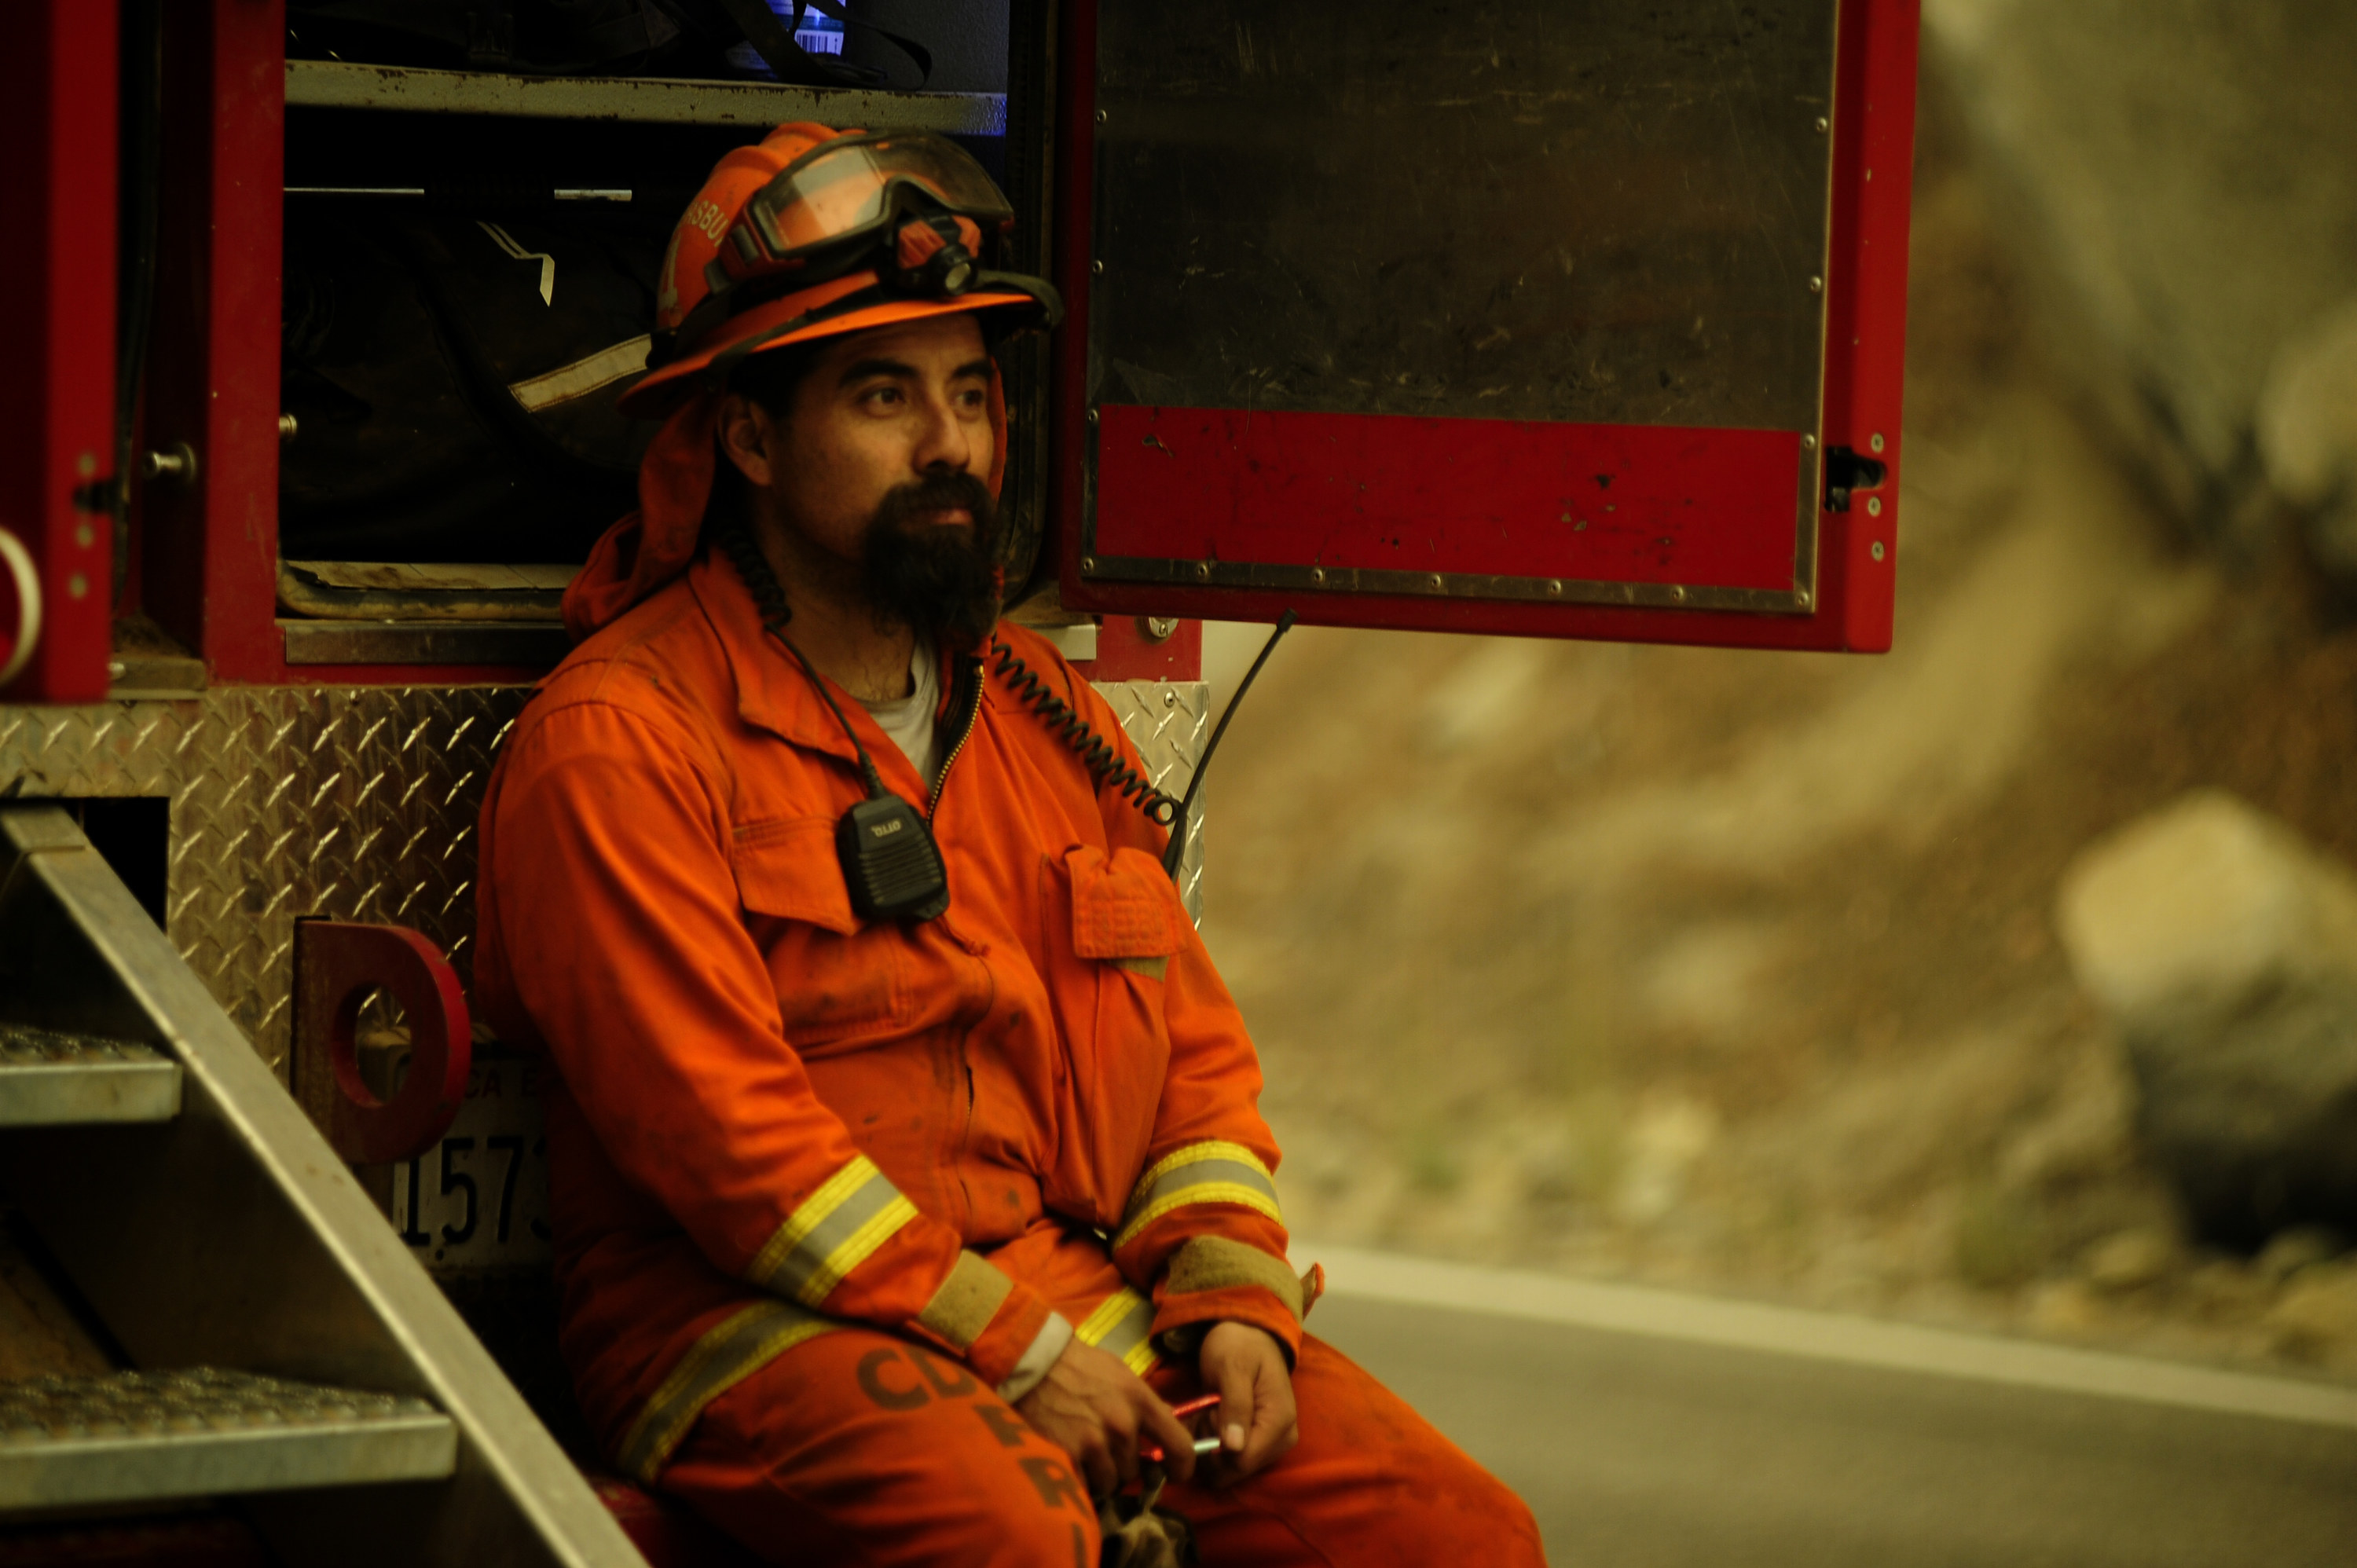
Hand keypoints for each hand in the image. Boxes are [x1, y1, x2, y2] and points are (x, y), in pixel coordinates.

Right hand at [1015, 1338, 1196, 1495]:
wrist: (1035, 1364)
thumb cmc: (1080, 1366)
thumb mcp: (1122, 1376)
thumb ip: (1145, 1404)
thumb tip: (1166, 1429)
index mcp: (1141, 1402)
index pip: (1180, 1446)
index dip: (1182, 1468)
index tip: (1174, 1474)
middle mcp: (1122, 1425)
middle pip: (1135, 1470)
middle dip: (1121, 1464)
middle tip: (1103, 1448)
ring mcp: (1095, 1443)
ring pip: (1110, 1481)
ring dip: (1100, 1473)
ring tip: (1083, 1451)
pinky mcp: (1068, 1457)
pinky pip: (1084, 1485)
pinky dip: (1079, 1477)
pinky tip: (1069, 1456)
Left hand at [1198, 1321, 1296, 1483]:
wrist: (1249, 1334)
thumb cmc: (1239, 1345)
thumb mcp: (1231, 1366)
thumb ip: (1235, 1405)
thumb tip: (1235, 1448)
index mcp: (1279, 1422)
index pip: (1242, 1461)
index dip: (1214, 1446)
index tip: (1208, 1413)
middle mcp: (1282, 1441)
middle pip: (1235, 1469)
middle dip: (1212, 1444)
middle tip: (1209, 1408)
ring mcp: (1273, 1445)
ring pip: (1228, 1467)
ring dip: (1211, 1441)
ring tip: (1211, 1408)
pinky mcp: (1261, 1445)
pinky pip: (1229, 1459)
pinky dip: (1214, 1441)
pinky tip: (1213, 1415)